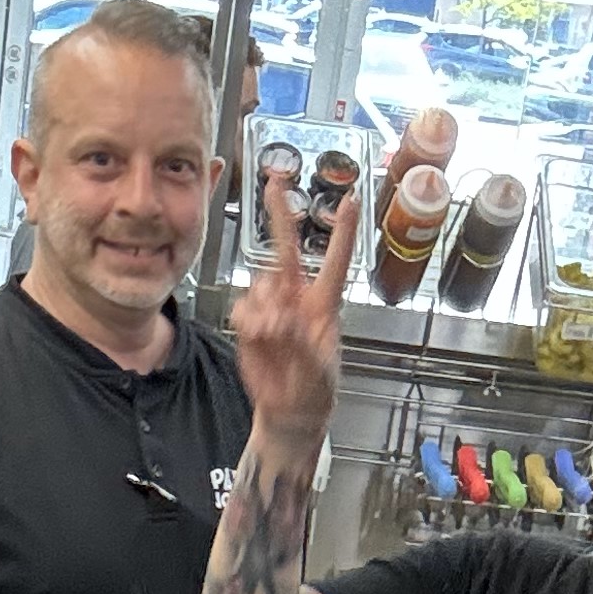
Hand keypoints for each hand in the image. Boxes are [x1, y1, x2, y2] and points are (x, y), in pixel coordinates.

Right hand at [231, 156, 356, 443]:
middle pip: (286, 247)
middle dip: (280, 212)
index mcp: (324, 305)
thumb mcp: (317, 370)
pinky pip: (242, 307)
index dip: (342, 230)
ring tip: (274, 338)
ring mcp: (271, 308)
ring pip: (259, 284)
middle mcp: (296, 298)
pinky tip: (258, 339)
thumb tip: (281, 317)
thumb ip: (299, 341)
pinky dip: (248, 323)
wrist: (290, 412)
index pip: (334, 261)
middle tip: (275, 181)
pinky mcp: (250, 321)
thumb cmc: (314, 390)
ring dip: (264, 309)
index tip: (349, 200)